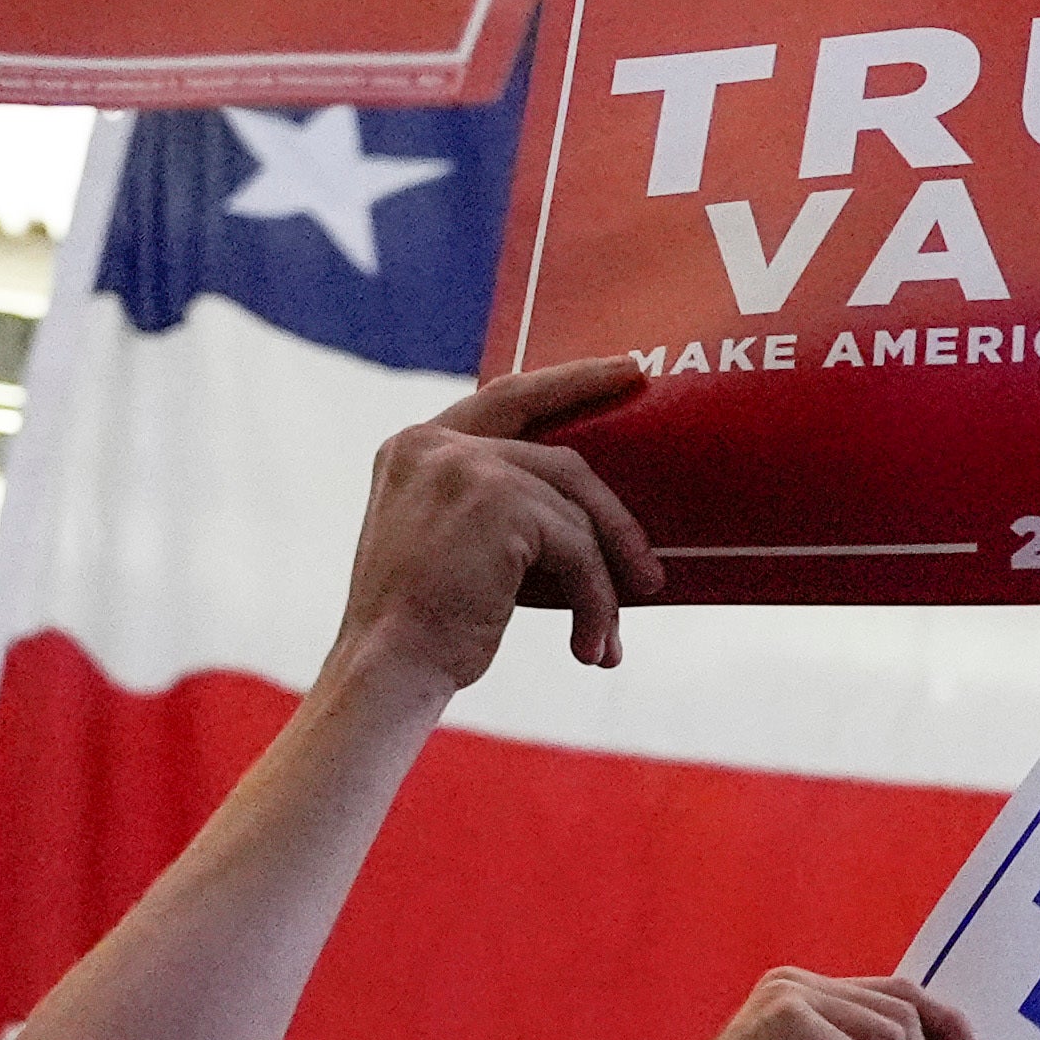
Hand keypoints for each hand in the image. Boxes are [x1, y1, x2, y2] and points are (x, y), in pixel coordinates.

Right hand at [333, 356, 659, 695]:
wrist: (386, 668)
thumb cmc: (418, 627)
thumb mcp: (445, 545)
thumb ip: (494, 508)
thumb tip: (586, 520)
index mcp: (415, 447)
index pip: (505, 399)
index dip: (568, 384)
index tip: (622, 371)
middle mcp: (435, 445)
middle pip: (559, 461)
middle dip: (614, 509)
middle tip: (653, 565)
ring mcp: (467, 467)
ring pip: (575, 514)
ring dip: (604, 579)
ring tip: (611, 634)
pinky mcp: (500, 503)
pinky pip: (577, 550)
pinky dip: (594, 601)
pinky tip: (589, 647)